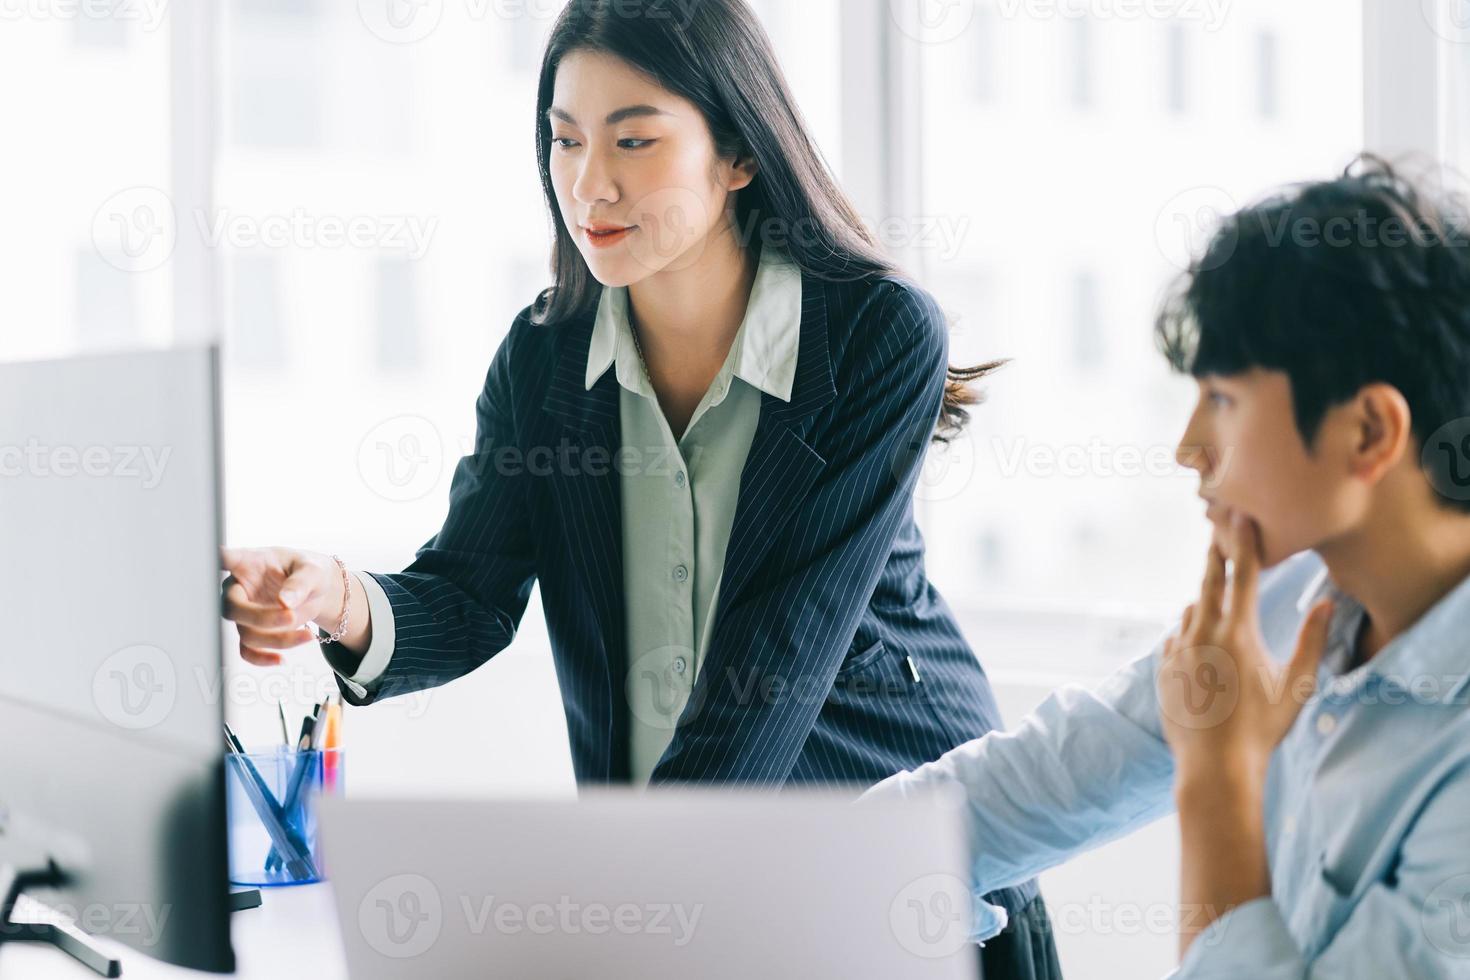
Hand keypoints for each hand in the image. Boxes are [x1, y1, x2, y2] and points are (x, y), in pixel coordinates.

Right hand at [219, 547, 345, 666]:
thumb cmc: (309, 572)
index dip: (215, 561)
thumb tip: (284, 601)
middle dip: (262, 618)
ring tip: (308, 636)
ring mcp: (243, 612)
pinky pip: (246, 651)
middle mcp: (238, 588)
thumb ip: (300, 583)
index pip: (225, 559)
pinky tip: (281, 659)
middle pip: (231, 607)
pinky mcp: (251, 631)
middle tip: (291, 616)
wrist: (316, 592)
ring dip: (277, 639)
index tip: (210, 559)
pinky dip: (262, 658)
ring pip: (246, 633)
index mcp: (248, 563)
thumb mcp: (312, 571)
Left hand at [1157, 513, 1334, 784]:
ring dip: (1207, 603)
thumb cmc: (1262, 729)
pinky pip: (1177, 638)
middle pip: (1209, 581)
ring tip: (1221, 602)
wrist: (1214, 766)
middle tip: (1218, 527)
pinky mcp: (1163, 667)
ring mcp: (1177, 650)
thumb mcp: (1296, 686)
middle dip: (1216, 553)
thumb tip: (1327, 604)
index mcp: (1237, 633)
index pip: (1242, 576)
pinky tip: (1201, 642)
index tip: (1241, 517)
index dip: (1244, 544)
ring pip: (1192, 611)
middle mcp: (1202, 633)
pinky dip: (1190, 634)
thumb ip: (1312, 641)